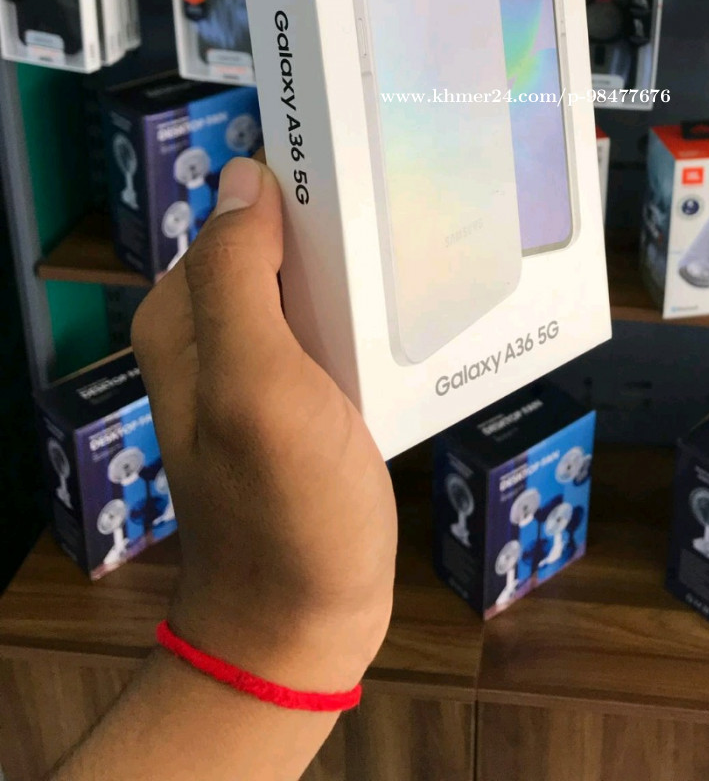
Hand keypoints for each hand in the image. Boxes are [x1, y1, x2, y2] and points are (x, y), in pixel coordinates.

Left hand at [132, 156, 396, 693]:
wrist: (304, 626)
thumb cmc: (282, 509)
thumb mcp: (254, 386)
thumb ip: (237, 280)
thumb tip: (246, 175)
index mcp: (187, 316)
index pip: (241, 211)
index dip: (301, 184)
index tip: (373, 166)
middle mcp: (218, 333)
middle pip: (284, 243)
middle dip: (343, 224)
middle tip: (422, 206)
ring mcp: (264, 368)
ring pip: (318, 284)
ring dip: (368, 269)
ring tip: (437, 248)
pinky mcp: (308, 397)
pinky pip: (341, 330)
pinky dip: (377, 317)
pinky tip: (424, 315)